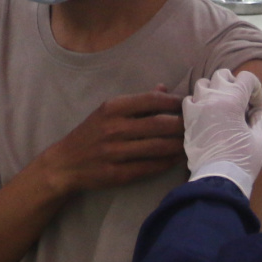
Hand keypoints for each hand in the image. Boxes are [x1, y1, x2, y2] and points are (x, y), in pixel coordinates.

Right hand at [35, 88, 184, 195]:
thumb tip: (163, 89)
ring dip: (179, 145)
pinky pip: (150, 166)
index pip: (151, 100)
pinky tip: (176, 158)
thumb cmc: (90, 133)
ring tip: (191, 142)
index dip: (174, 102)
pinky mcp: (118, 173)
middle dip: (182, 125)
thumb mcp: (107, 111)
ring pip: (158, 147)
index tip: (188, 104)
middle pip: (159, 124)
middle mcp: (114, 128)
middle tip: (197, 126)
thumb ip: (136, 102)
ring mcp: (115, 152)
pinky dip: (167, 162)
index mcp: (112, 108)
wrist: (65, 163)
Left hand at [182, 69, 261, 197]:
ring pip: (203, 84)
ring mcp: (197, 107)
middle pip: (222, 75)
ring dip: (213, 90)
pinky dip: (198, 103)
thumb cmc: (243, 160)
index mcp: (233, 100)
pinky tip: (206, 114)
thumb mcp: (260, 139)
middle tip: (239, 101)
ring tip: (220, 105)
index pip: (247, 78)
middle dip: (233, 83)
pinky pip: (189, 100)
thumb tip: (256, 111)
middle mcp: (212, 97)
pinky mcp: (186, 119)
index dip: (255, 89)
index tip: (256, 106)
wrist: (218, 179)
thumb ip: (259, 119)